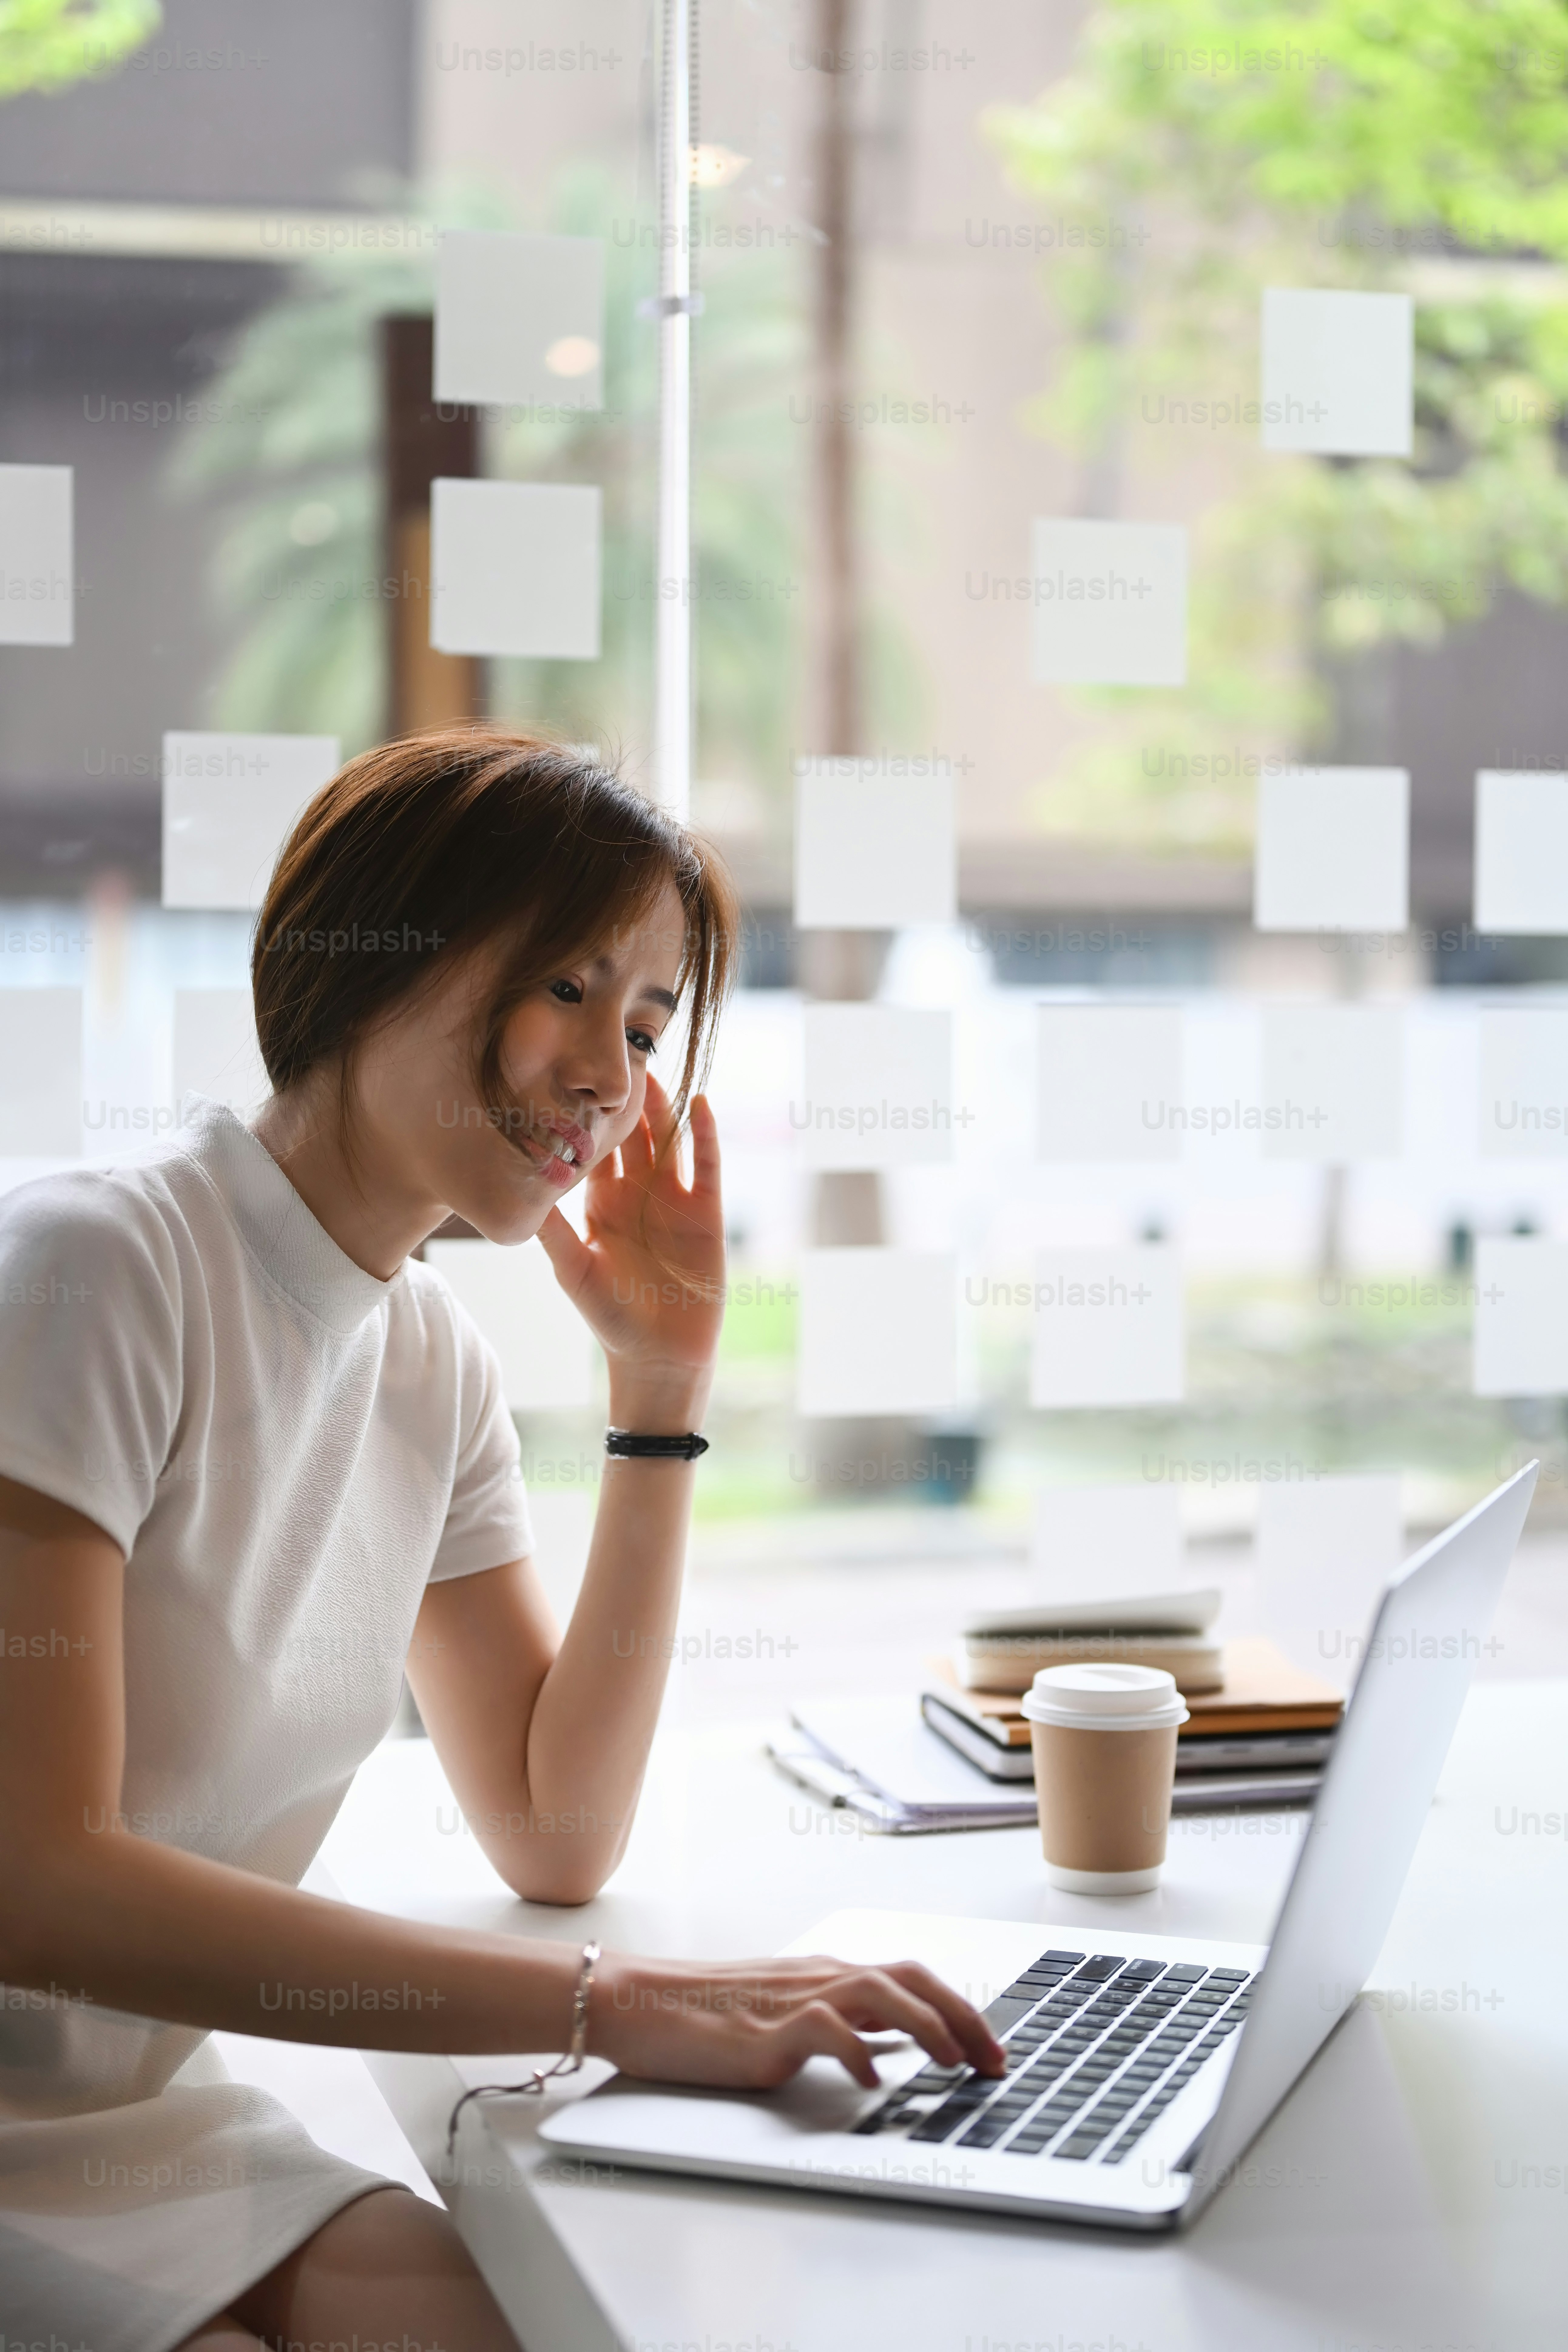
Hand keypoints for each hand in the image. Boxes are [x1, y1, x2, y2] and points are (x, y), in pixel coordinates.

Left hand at [536, 1076, 722, 1412]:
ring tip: (651, 1068)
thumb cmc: (611, 1316)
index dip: (586, 1116)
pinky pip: (707, 1165)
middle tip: (612, 1055)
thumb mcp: (572, 1269)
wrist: (658, 1354)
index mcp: (603, 1202)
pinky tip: (700, 1103)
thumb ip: (551, 1229)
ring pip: (668, 1141)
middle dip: (624, 1100)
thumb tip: (517, 1190)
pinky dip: (705, 1135)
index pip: (595, 1148)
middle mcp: (639, 1193)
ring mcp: (675, 1200)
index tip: (570, 1076)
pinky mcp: (706, 1212)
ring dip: (662, 1107)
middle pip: (632, 1135)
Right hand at [589, 1951, 1006, 2090]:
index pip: (910, 1977)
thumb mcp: (785, 2013)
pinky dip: (855, 2051)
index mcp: (825, 1973)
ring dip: (925, 2025)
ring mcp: (792, 2000)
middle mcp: (818, 1977)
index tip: (992, 2047)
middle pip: (909, 1978)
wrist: (639, 2000)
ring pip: (878, 1990)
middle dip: (963, 2016)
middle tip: (995, 2061)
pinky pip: (823, 2030)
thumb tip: (889, 2044)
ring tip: (952, 2064)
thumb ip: (837, 2022)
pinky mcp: (764, 2031)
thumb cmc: (706, 2012)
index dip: (959, 2008)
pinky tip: (871, 2080)